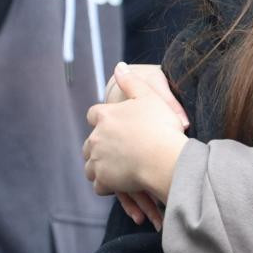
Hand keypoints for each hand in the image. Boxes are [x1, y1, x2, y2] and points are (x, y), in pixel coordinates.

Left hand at [84, 63, 187, 206]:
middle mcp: (96, 137)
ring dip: (100, 167)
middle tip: (117, 151)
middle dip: (99, 147)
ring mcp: (98, 159)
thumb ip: (131, 81)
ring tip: (117, 170)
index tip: (113, 125)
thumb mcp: (149, 95)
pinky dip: (107, 185)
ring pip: (90, 165)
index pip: (93, 115)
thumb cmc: (160, 126)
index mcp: (105, 115)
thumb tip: (119, 66)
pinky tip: (119, 184)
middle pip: (89, 143)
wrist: (163, 157)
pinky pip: (99, 185)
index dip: (102, 119)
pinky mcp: (103, 179)